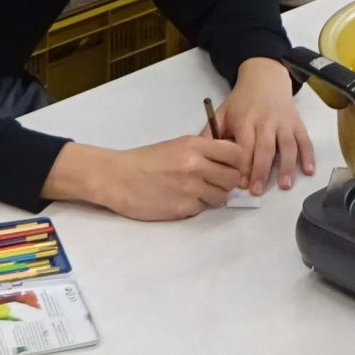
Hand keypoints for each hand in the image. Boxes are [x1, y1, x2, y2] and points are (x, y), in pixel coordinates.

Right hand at [48, 133, 252, 219]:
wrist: (118, 178)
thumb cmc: (146, 160)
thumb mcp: (177, 146)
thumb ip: (203, 152)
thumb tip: (227, 162)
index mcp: (195, 145)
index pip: (236, 153)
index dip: (236, 161)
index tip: (229, 165)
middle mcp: (196, 165)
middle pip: (233, 178)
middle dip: (227, 182)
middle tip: (214, 182)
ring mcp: (191, 188)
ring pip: (222, 197)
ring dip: (214, 196)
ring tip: (197, 192)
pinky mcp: (183, 208)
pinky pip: (203, 209)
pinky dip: (197, 206)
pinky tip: (183, 199)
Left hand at [219, 57, 316, 196]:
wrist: (265, 78)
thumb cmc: (241, 101)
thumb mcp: (222, 112)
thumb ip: (211, 133)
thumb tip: (199, 155)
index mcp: (245, 120)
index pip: (245, 145)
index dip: (243, 166)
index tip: (240, 184)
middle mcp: (266, 121)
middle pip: (265, 148)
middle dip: (261, 171)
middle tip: (257, 191)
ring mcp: (283, 122)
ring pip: (287, 146)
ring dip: (286, 166)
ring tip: (284, 185)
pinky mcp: (297, 123)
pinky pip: (304, 140)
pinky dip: (308, 155)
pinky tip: (307, 171)